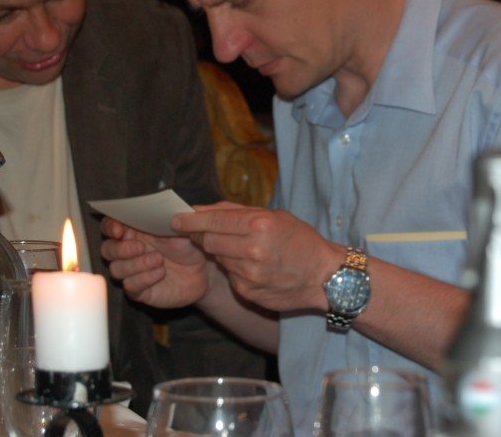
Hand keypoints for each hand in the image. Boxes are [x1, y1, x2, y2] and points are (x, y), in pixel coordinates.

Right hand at [100, 217, 210, 308]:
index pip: (109, 226)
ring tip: (159, 260)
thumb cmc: (188, 246)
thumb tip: (162, 213)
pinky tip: (160, 273)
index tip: (119, 230)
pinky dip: (144, 278)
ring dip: (136, 264)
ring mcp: (133, 271)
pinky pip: (130, 286)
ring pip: (116, 269)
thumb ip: (168, 219)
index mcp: (134, 231)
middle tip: (141, 247)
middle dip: (120, 249)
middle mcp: (129, 251)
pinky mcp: (140, 290)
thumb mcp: (180, 228)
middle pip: (107, 250)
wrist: (202, 271)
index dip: (110, 227)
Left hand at [172, 202, 339, 313]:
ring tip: (241, 249)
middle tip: (203, 232)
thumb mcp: (273, 216)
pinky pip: (230, 276)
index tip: (174, 220)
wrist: (325, 276)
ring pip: (218, 259)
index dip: (189, 221)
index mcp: (259, 225)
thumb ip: (235, 211)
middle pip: (208, 241)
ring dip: (221, 252)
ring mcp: (249, 273)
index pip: (212, 221)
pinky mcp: (248, 291)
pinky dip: (234, 269)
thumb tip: (199, 209)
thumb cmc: (300, 240)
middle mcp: (252, 250)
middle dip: (203, 236)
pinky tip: (252, 266)